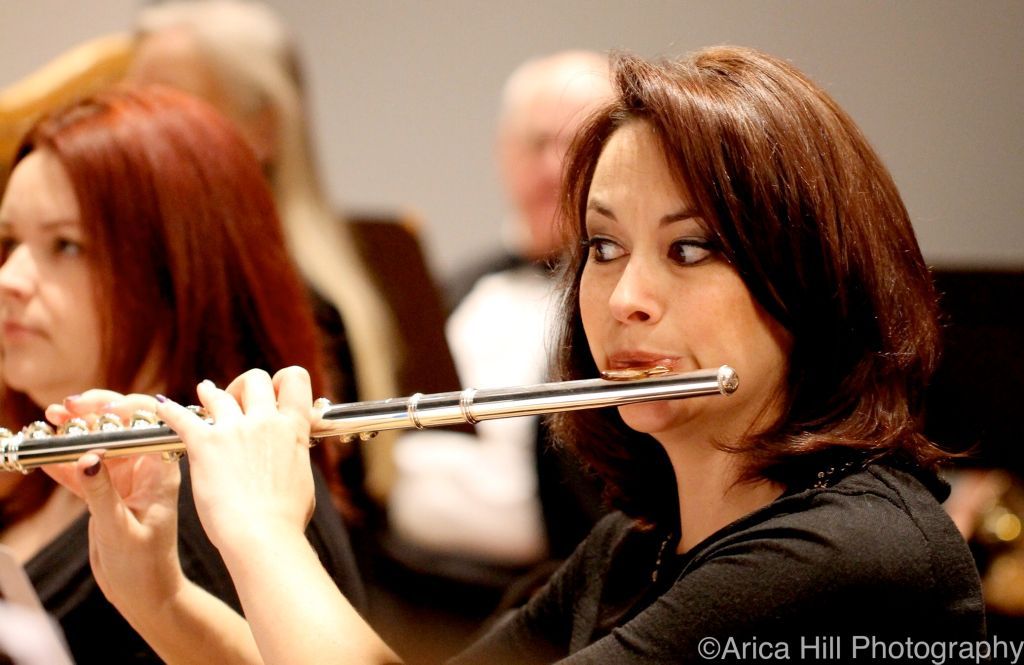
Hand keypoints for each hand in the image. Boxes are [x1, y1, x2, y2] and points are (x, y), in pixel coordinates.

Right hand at [42, 391, 184, 621]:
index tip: (97, 407)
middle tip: (64, 408)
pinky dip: (63, 461)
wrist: (145, 594)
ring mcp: (125, 479)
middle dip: (94, 412)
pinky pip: (83, 470)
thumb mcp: (121, 530)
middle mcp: (146, 468)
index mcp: (162, 469)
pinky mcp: (106, 493)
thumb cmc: (145, 565)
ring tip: (51, 419)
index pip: (148, 424)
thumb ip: (102, 494)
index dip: (124, 408)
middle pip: (121, 427)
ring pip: (98, 444)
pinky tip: (43, 453)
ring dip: (75, 431)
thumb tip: (87, 458)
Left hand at [157, 367, 316, 556]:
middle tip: (237, 400)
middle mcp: (265, 420)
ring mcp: (234, 429)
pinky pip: (181, 416)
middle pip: (255, 379)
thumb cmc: (285, 518)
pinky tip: (162, 407)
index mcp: (293, 428)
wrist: (262, 535)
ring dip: (211, 394)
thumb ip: (293, 456)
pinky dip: (169, 411)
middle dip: (244, 386)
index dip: (283, 381)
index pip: (295, 380)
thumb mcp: (302, 479)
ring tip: (205, 394)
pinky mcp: (204, 444)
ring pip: (218, 392)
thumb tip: (288, 454)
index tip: (274, 393)